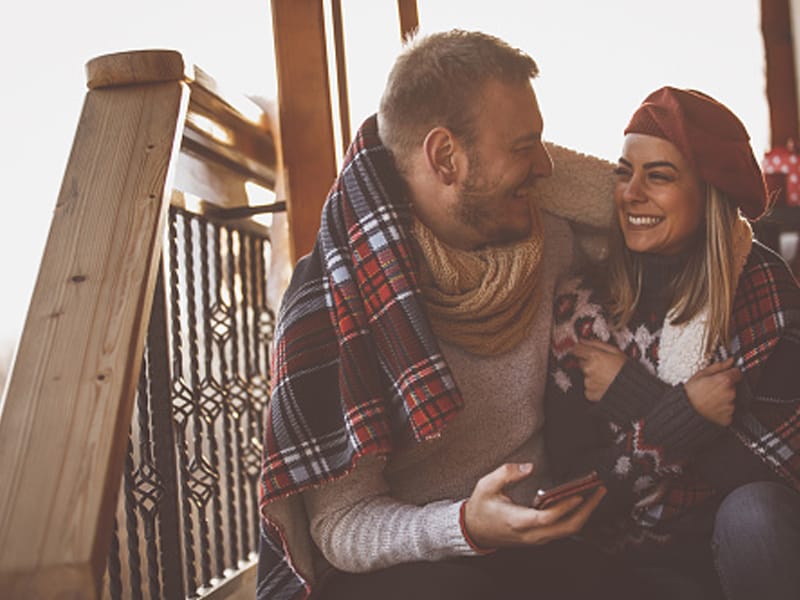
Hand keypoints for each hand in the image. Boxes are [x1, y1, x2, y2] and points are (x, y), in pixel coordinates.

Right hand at [462, 462, 605, 548]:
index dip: (565, 506)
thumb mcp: (486, 485)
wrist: (474, 531)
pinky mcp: (539, 537)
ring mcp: (537, 538)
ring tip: (596, 493)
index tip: (580, 493)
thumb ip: (506, 473)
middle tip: (600, 490)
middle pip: (567, 528)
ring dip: (584, 512)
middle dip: (587, 510)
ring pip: (568, 530)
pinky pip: (562, 529)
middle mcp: (531, 534)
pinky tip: (581, 501)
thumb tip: (528, 467)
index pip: (548, 517)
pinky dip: (575, 515)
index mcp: (518, 521)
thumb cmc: (481, 508)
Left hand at [571, 340, 627, 401]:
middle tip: (601, 366)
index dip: (578, 348)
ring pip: (585, 375)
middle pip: (580, 362)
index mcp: (594, 356)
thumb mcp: (615, 351)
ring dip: (591, 375)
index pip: (577, 349)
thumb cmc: (626, 370)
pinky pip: (588, 387)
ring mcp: (588, 382)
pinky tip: (603, 384)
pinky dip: (593, 386)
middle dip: (588, 362)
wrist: (634, 389)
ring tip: (605, 376)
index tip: (579, 349)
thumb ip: (596, 344)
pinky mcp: (589, 393)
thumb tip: (583, 340)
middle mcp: (588, 369)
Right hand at [684, 357, 741, 426]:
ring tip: (712, 399)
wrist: (686, 410)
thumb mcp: (702, 374)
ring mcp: (731, 406)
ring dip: (725, 398)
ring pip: (733, 399)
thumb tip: (730, 361)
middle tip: (713, 389)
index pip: (738, 373)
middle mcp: (730, 393)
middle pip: (735, 387)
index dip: (732, 373)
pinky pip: (730, 411)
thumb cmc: (691, 392)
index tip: (727, 375)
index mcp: (725, 380)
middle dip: (727, 387)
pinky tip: (714, 407)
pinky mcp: (729, 417)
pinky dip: (724, 409)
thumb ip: (719, 366)